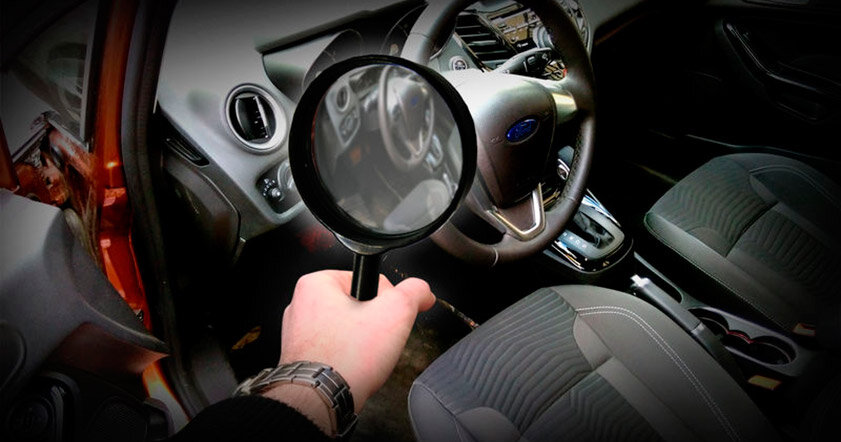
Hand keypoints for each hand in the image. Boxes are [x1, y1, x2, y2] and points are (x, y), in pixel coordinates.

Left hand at [276, 270, 434, 412]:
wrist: (322, 399)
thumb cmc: (346, 358)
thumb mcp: (396, 312)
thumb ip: (415, 292)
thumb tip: (422, 290)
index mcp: (315, 284)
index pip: (367, 279)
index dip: (387, 300)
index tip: (389, 317)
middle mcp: (300, 306)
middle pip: (357, 305)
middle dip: (373, 323)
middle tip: (376, 341)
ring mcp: (298, 334)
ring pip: (347, 330)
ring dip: (361, 343)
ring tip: (364, 357)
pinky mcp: (302, 358)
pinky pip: (335, 351)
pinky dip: (347, 359)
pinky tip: (353, 368)